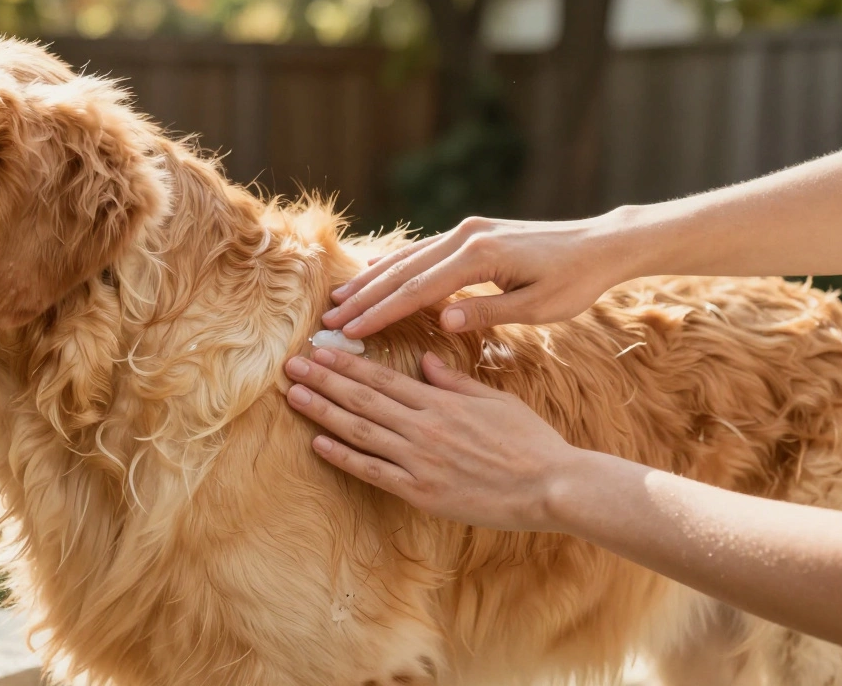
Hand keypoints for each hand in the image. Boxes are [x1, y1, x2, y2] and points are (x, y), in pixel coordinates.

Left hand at [283, 347, 580, 531]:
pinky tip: (318, 443)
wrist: (551, 486)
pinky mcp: (422, 492)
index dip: (346, 364)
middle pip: (362, 400)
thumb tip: (424, 360)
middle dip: (323, 380)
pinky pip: (373, 472)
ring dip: (323, 412)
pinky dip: (343, 457)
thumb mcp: (495, 400)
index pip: (382, 378)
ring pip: (360, 431)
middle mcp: (424, 427)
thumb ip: (454, 381)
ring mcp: (420, 461)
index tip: (319, 350)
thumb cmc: (529, 442)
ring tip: (294, 396)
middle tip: (290, 366)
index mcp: (441, 402)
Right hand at [322, 216, 627, 339]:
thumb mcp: (537, 306)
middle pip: (403, 270)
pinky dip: (396, 265)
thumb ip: (487, 312)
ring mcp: (468, 230)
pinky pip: (424, 249)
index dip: (380, 313)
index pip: (418, 290)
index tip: (349, 332)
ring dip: (373, 280)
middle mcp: (467, 236)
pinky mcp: (474, 232)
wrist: (602, 244)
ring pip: (409, 257)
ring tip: (341, 300)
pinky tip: (376, 275)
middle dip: (364, 298)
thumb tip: (442, 320)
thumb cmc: (575, 282)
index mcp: (481, 256)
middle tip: (329, 321)